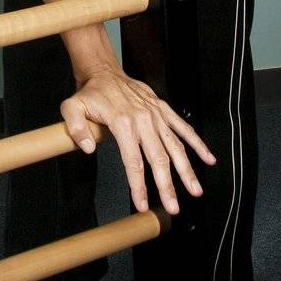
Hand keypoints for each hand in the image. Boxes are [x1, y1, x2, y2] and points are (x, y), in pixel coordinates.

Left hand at [60, 67, 215, 215]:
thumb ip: (76, 127)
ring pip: (175, 147)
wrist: (105, 72)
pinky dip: (197, 143)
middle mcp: (143, 121)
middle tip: (174, 207)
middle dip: (168, 186)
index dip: (139, 186)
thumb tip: (87, 148)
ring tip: (195, 190)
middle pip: (159, 159)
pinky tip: (208, 159)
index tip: (143, 204)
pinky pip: (184, 128)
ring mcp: (156, 116)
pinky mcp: (164, 110)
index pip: (133, 162)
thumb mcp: (72, 107)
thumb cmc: (90, 94)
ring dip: (187, 170)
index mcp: (123, 123)